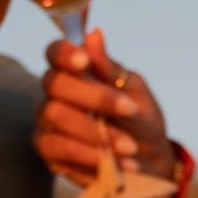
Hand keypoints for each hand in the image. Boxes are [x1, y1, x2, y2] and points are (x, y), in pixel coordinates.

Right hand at [35, 29, 177, 186]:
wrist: (149, 163)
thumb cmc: (141, 121)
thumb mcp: (135, 93)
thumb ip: (111, 69)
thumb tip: (94, 34)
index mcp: (76, 71)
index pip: (56, 52)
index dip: (65, 53)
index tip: (85, 61)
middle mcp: (55, 93)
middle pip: (53, 82)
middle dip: (93, 96)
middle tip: (129, 111)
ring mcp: (48, 122)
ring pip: (54, 114)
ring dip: (95, 130)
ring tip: (129, 146)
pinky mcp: (48, 151)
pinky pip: (57, 147)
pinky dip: (88, 154)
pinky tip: (113, 160)